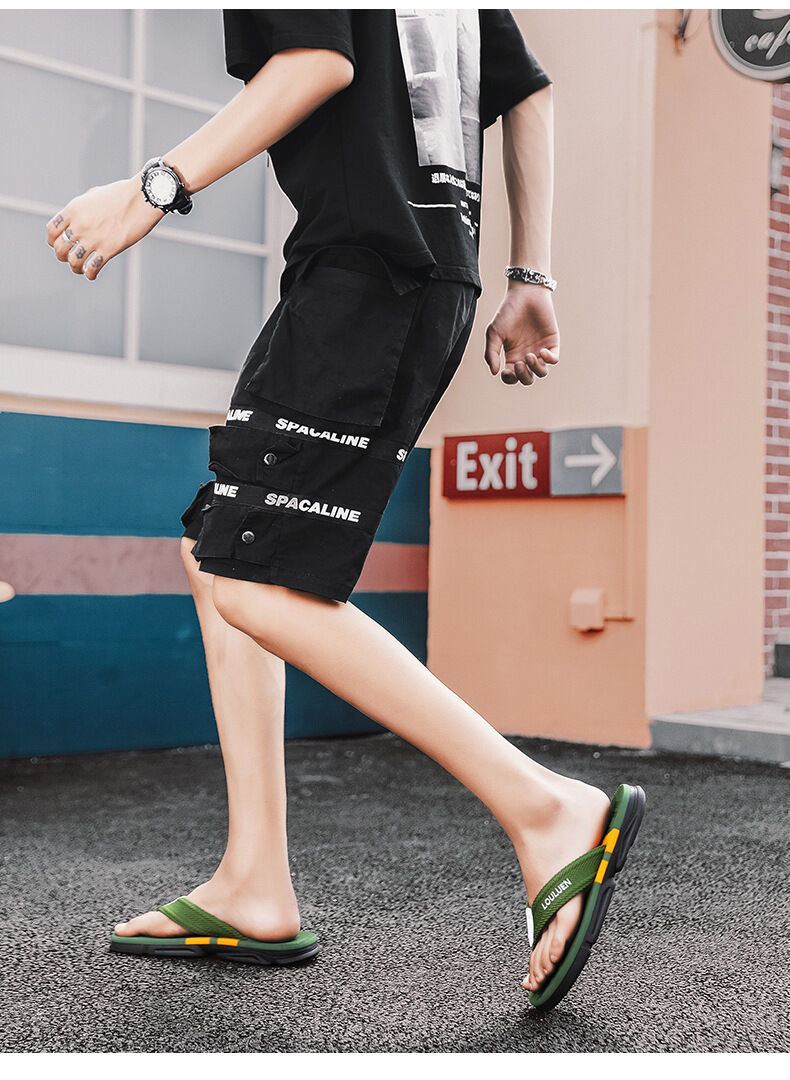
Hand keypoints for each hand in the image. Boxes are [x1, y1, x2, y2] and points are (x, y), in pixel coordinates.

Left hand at [45, 174, 163, 280]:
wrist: (141, 198)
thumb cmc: (121, 194)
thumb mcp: (93, 195)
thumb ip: (81, 208)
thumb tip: (77, 219)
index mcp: (73, 210)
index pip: (52, 231)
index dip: (53, 241)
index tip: (59, 244)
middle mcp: (80, 225)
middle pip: (60, 248)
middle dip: (62, 256)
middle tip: (69, 258)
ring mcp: (94, 238)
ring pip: (74, 261)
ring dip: (75, 268)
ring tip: (80, 269)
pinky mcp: (109, 249)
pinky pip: (93, 268)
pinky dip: (90, 274)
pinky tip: (92, 274)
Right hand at [485, 281, 559, 384]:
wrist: (525, 294)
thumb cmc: (508, 311)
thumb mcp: (494, 332)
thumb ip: (491, 353)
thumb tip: (495, 372)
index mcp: (512, 355)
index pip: (512, 377)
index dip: (510, 378)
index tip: (506, 370)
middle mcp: (526, 355)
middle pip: (528, 378)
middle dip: (523, 376)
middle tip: (519, 363)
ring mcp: (539, 350)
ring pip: (542, 372)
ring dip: (535, 369)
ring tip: (530, 356)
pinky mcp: (551, 342)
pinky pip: (554, 360)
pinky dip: (549, 360)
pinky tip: (542, 352)